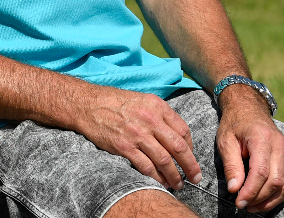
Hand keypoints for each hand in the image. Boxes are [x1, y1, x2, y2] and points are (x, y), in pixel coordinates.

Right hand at [77, 85, 201, 189]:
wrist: (88, 104)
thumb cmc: (115, 102)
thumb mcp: (142, 100)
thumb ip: (160, 115)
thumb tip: (176, 136)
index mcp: (157, 106)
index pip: (183, 130)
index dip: (190, 147)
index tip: (190, 157)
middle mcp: (149, 120)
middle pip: (178, 147)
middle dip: (190, 166)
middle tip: (195, 177)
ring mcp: (137, 134)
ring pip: (164, 160)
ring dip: (174, 176)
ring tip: (178, 184)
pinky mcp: (124, 147)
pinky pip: (146, 167)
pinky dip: (156, 177)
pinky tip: (160, 182)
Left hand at [217, 85, 283, 212]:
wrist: (249, 109)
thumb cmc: (235, 125)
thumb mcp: (225, 141)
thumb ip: (231, 165)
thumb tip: (235, 189)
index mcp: (262, 138)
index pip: (261, 172)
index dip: (251, 191)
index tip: (239, 202)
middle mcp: (281, 145)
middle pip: (276, 181)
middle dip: (259, 198)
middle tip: (243, 206)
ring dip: (271, 200)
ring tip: (253, 206)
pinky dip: (280, 195)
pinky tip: (265, 199)